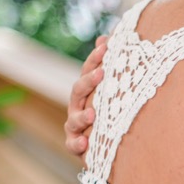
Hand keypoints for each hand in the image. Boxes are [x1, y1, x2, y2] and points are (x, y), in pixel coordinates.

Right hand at [64, 37, 106, 156]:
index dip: (95, 58)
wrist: (105, 145)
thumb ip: (109, 66)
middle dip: (88, 82)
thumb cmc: (109, 113)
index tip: (106, 46)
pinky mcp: (75, 145)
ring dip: (82, 116)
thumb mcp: (111, 91)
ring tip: (93, 115)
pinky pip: (72, 145)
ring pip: (74, 119)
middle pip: (78, 91)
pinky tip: (84, 143)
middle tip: (102, 73)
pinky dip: (76, 144)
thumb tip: (105, 37)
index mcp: (87, 91)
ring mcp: (75, 126)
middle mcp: (78, 106)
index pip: (89, 71)